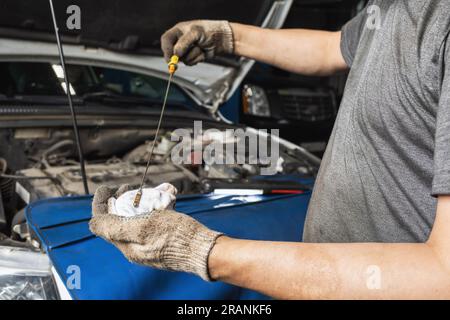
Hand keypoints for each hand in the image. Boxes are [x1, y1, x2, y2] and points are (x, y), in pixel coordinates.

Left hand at [89, 184, 222, 280]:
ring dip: (142, 200)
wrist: (204, 250)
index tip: (107, 187)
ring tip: (153, 190)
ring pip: (137, 216)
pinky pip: (153, 220)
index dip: (101, 203)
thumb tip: (92, 223)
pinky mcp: (162, 239)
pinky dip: (157, 206)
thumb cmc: (177, 237)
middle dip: (122, 199)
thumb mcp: (143, 227)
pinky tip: (167, 197)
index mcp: (126, 245)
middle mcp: (135, 246)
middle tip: (131, 187)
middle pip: (119, 218)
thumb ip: (115, 226)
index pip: (102, 222)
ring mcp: (148, 243)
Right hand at [161, 20, 233, 65]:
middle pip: (171, 52)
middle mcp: (180, 41)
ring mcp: (186, 50)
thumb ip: (184, 42)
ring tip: (199, 48)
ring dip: (192, 56)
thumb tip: (176, 53)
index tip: (170, 58)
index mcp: (178, 31)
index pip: (166, 40)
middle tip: (176, 64)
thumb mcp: (196, 33)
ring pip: (182, 59)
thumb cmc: (210, 30)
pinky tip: (202, 53)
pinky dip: (196, 59)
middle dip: (176, 58)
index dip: (166, 49)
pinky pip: (190, 62)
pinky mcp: (193, 56)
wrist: (222, 39)